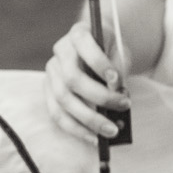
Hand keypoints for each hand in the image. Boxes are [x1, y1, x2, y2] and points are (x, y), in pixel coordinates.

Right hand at [45, 18, 130, 141]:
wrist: (98, 48)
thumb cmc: (111, 51)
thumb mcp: (120, 51)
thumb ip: (119, 68)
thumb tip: (118, 93)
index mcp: (78, 34)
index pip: (84, 46)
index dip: (99, 63)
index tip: (117, 79)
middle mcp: (60, 52)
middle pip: (72, 79)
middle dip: (99, 97)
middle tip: (123, 107)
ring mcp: (51, 73)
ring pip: (63, 101)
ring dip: (89, 119)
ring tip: (112, 131)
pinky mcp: (49, 92)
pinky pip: (58, 115)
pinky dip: (77, 129)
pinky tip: (95, 138)